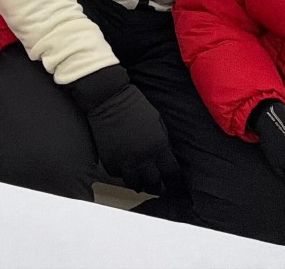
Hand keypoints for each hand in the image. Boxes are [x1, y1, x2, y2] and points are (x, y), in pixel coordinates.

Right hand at [70, 65, 181, 195]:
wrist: (109, 98)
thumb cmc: (136, 105)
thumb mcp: (157, 121)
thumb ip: (163, 141)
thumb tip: (166, 157)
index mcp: (158, 147)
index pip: (171, 174)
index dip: (175, 182)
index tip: (175, 185)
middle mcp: (143, 158)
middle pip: (154, 184)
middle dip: (158, 187)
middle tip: (158, 186)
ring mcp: (125, 162)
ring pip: (135, 185)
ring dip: (140, 184)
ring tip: (141, 182)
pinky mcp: (110, 161)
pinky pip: (118, 175)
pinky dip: (123, 174)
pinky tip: (125, 169)